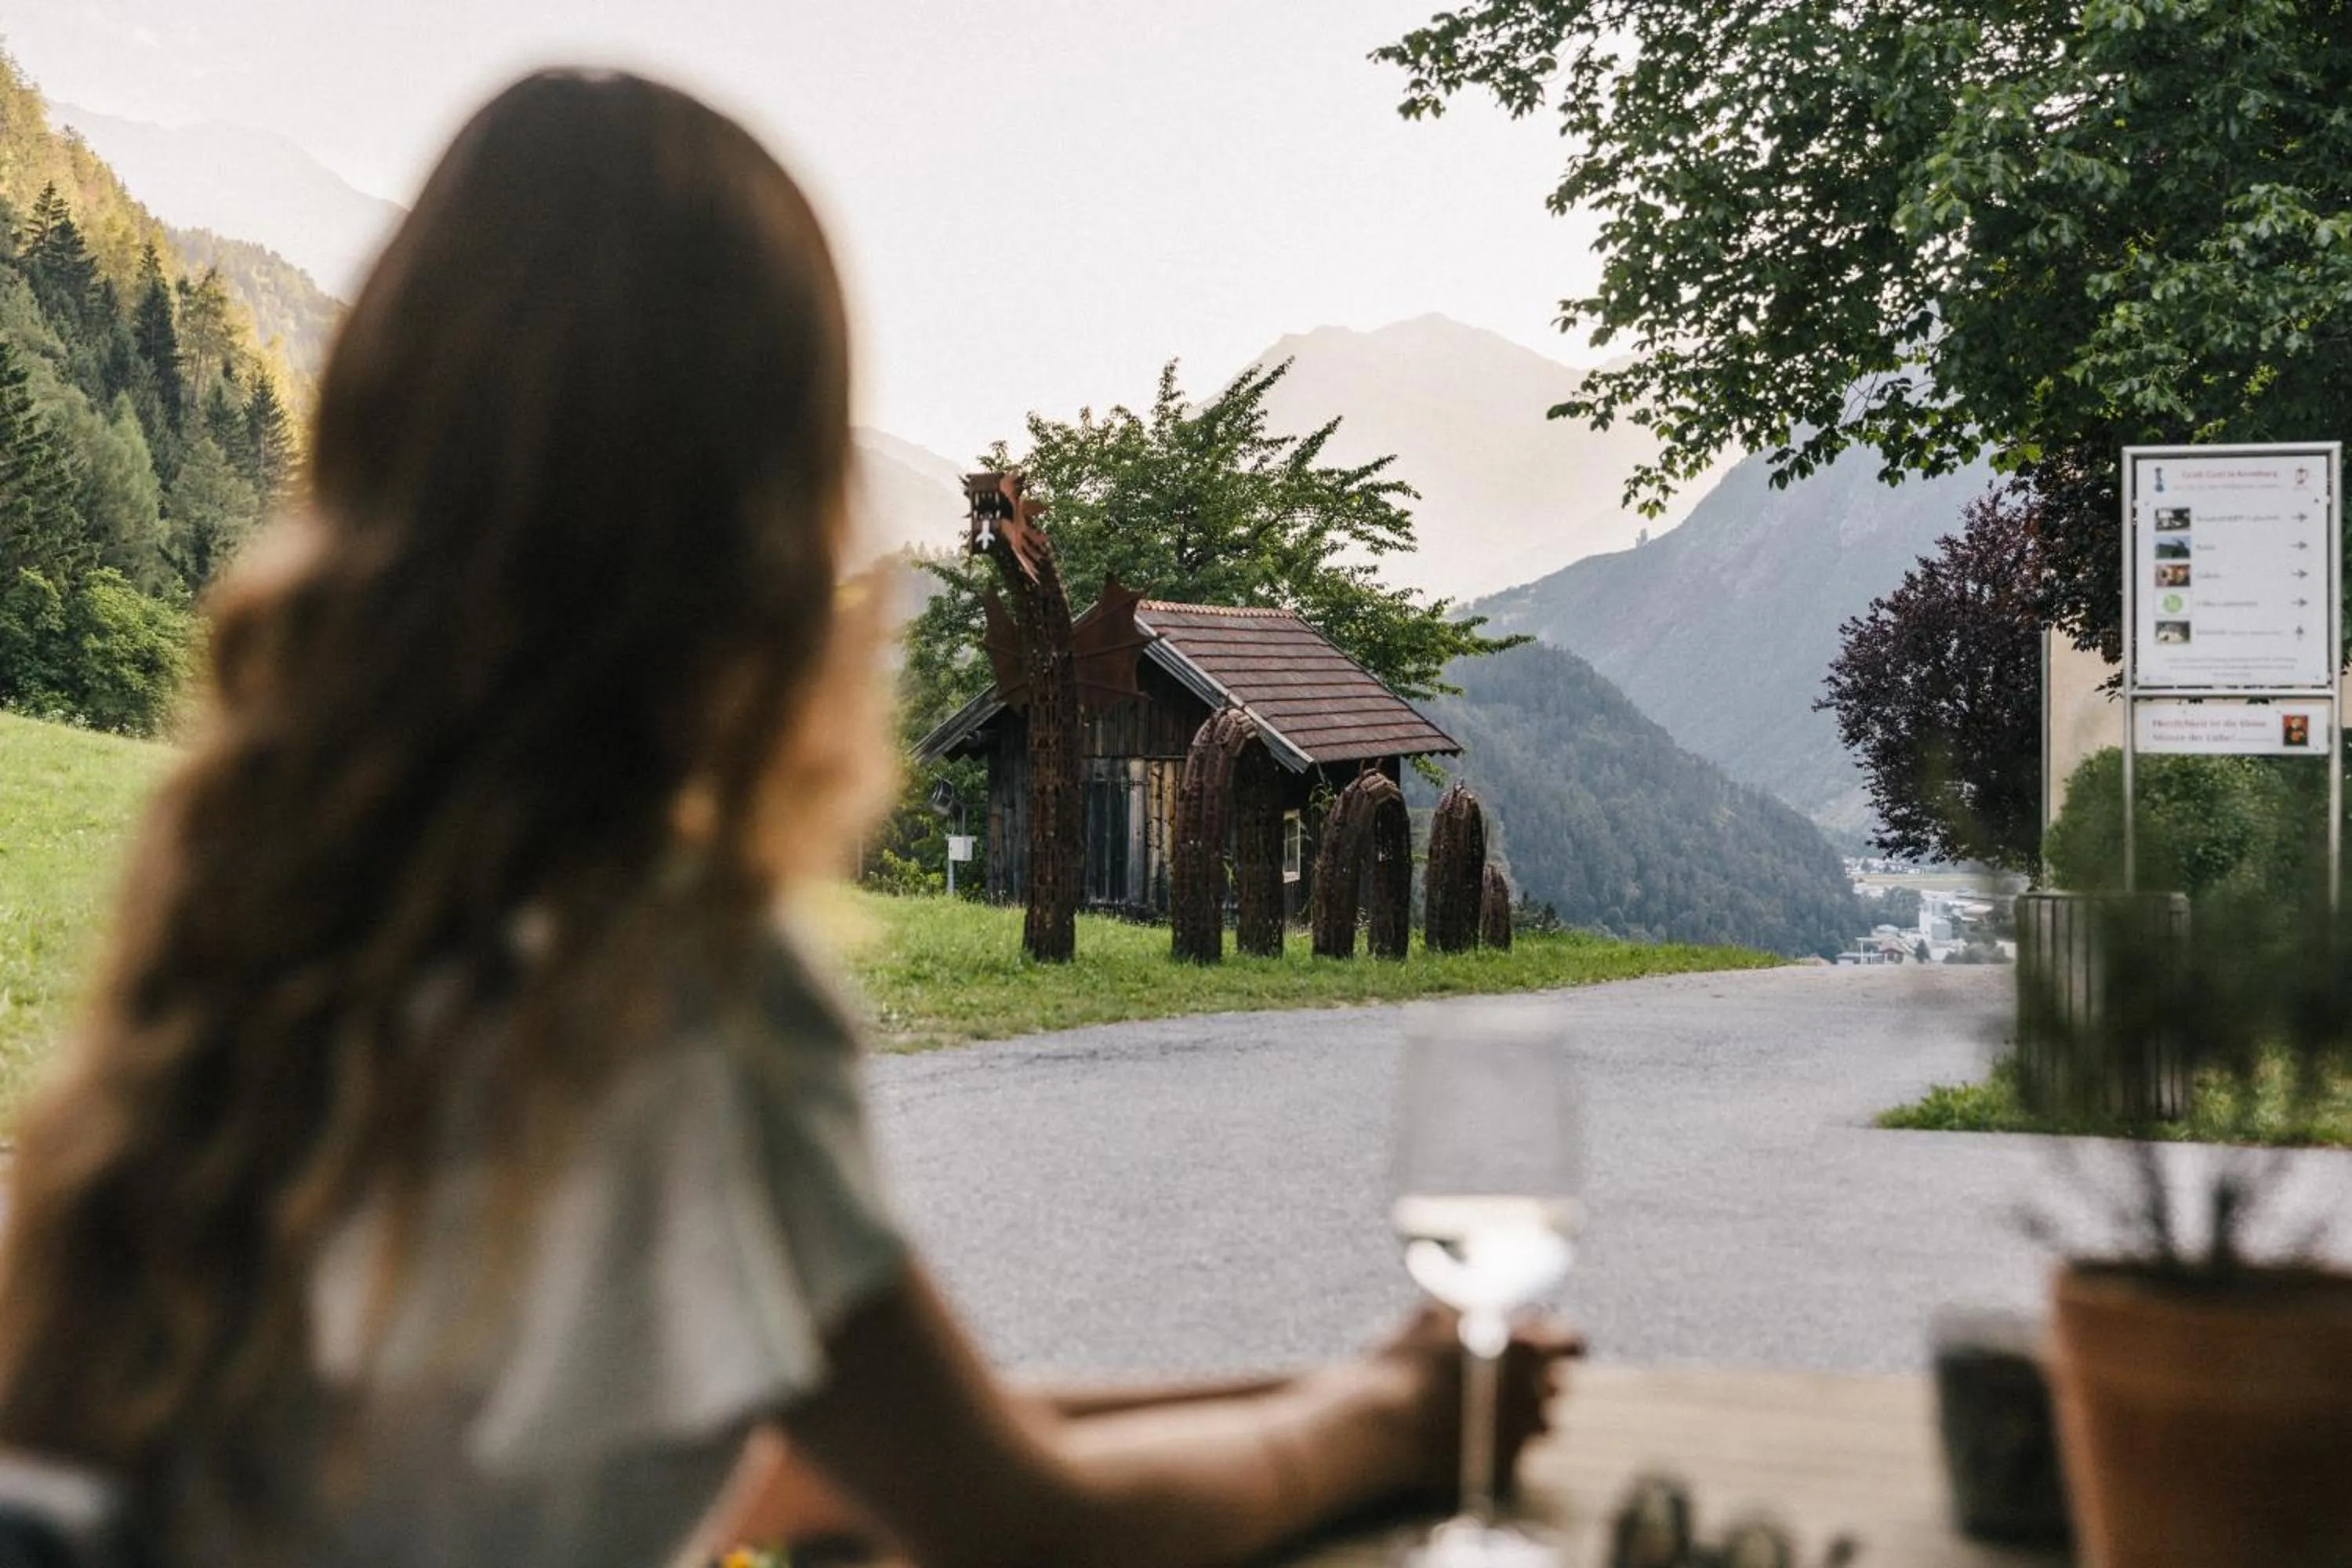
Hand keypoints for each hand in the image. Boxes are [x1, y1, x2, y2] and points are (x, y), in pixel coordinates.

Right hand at [1369, 1305, 1582, 1501]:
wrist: (1375, 1429)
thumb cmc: (1396, 1368)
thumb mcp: (1427, 1321)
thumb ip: (1463, 1313)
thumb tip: (1472, 1309)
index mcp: (1518, 1347)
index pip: (1571, 1341)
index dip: (1560, 1341)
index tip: (1547, 1345)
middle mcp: (1530, 1392)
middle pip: (1557, 1385)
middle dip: (1537, 1380)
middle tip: (1503, 1378)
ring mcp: (1520, 1435)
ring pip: (1540, 1424)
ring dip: (1520, 1416)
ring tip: (1482, 1412)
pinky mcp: (1505, 1471)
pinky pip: (1513, 1455)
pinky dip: (1495, 1447)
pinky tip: (1463, 1440)